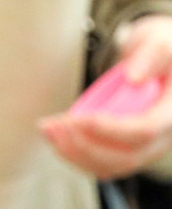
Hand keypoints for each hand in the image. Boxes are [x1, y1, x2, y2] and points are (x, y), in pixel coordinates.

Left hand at [40, 16, 171, 178]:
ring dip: (73, 153)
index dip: (111, 129)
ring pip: (109, 167)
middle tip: (56, 124)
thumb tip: (133, 77)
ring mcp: (147, 149)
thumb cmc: (162, 48)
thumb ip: (151, 54)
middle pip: (125, 157)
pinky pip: (100, 165)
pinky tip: (53, 136)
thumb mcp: (160, 40)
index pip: (145, 130)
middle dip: (84, 145)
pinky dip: (73, 154)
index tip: (80, 118)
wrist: (161, 60)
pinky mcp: (128, 152)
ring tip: (48, 129)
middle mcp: (164, 137)